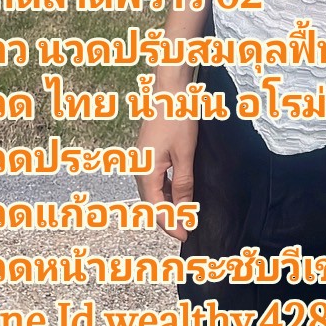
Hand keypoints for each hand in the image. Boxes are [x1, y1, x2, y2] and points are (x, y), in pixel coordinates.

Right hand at [135, 116, 198, 241]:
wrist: (170, 90)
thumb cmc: (176, 116)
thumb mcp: (184, 154)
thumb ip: (183, 183)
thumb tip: (184, 209)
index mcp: (145, 171)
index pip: (156, 209)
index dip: (171, 224)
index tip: (184, 235)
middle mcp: (139, 168)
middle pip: (152, 203)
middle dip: (168, 218)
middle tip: (186, 229)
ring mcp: (143, 160)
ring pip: (154, 192)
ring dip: (168, 204)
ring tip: (185, 214)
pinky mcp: (149, 153)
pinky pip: (156, 179)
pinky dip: (167, 190)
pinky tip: (179, 192)